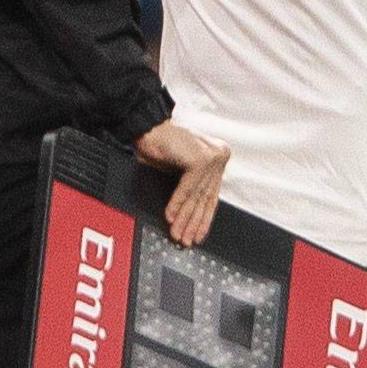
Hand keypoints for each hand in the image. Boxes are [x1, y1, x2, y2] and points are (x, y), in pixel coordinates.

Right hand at [134, 119, 230, 245]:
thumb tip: (190, 217)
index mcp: (217, 159)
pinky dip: (177, 203)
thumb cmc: (160, 147)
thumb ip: (189, 189)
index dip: (203, 218)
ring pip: (197, 195)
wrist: (147, 128)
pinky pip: (188, 188)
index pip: (212, 195)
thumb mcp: (179, 172)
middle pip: (205, 197)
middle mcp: (219, 156)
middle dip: (194, 222)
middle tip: (186, 239)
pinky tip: (171, 216)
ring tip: (177, 232)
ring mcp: (212, 157)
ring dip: (185, 217)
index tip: (198, 234)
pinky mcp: (200, 159)